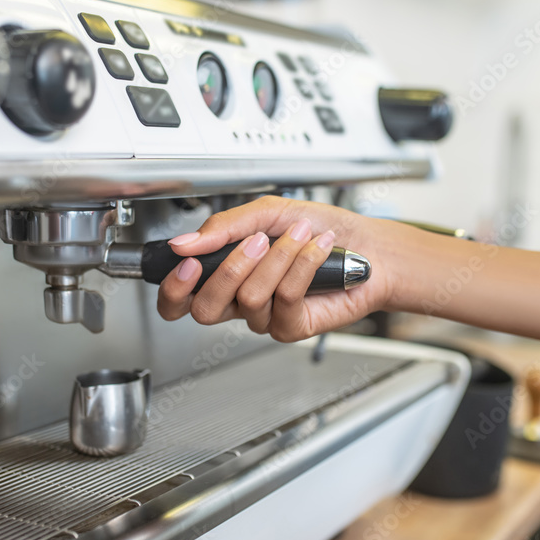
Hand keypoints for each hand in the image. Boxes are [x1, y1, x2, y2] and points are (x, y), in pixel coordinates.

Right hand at [156, 196, 405, 340]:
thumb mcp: (265, 213)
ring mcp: (265, 316)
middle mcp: (240, 300)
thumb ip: (222, 228)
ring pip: (250, 298)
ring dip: (278, 258)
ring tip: (299, 236)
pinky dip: (302, 266)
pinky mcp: (292, 326)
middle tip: (254, 243)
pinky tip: (316, 249)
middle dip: (227, 271)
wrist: (366, 244)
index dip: (173, 289)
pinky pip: (284, 298)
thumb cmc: (317, 228)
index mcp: (223, 275)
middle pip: (205, 309)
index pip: (178, 300)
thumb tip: (183, 243)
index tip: (186, 262)